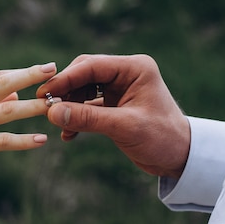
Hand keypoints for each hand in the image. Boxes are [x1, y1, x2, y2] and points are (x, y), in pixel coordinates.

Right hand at [0, 62, 56, 188]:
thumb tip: (16, 93)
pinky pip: (3, 140)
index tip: (46, 69)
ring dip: (34, 108)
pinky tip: (41, 141)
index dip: (23, 72)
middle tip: (55, 71)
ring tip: (55, 106)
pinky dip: (24, 140)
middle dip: (31, 76)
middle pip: (5, 83)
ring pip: (8, 110)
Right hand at [36, 54, 189, 177]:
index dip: (65, 79)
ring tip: (58, 124)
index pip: (91, 66)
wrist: (180, 157)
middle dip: (64, 91)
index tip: (44, 93)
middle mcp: (126, 73)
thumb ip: (87, 118)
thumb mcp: (123, 127)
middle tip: (45, 107)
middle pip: (84, 74)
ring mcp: (120, 88)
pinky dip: (77, 117)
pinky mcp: (115, 104)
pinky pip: (88, 105)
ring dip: (69, 106)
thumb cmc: (161, 138)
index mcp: (134, 68)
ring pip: (83, 89)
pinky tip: (69, 134)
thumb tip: (52, 112)